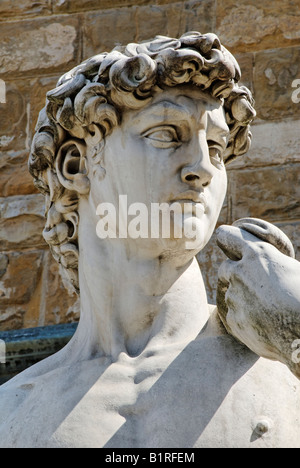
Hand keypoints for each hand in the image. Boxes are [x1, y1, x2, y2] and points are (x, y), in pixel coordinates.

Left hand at [216, 219, 299, 378]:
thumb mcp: (291, 269)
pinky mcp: (233, 320)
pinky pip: (234, 317)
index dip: (227, 240)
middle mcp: (239, 273)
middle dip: (234, 275)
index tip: (226, 241)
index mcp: (257, 254)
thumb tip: (264, 265)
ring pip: (231, 295)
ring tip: (268, 310)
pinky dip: (245, 320)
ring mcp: (234, 297)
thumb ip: (270, 263)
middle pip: (225, 269)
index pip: (227, 236)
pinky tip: (265, 325)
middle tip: (254, 286)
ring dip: (243, 300)